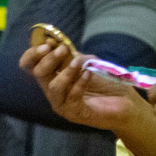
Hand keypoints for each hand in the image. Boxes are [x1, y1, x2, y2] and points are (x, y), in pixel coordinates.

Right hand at [21, 43, 155, 155]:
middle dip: (49, 60)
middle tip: (63, 50)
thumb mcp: (87, 62)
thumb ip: (71, 56)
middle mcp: (53, 90)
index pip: (30, 65)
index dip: (33, 53)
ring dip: (66, 72)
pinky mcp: (74, 113)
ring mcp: (62, 103)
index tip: (48, 43)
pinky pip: (71, 97)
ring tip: (79, 64)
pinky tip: (89, 74)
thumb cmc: (105, 82)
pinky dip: (79, 83)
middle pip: (37, 74)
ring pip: (53, 87)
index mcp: (52, 76)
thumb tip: (54, 42)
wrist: (126, 101)